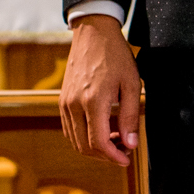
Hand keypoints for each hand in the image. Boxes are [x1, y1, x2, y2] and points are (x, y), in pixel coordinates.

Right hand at [59, 15, 140, 165]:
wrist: (93, 34)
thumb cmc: (116, 56)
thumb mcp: (131, 84)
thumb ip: (130, 117)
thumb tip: (130, 144)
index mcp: (93, 101)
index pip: (99, 143)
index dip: (114, 157)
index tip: (127, 159)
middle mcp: (74, 104)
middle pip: (85, 147)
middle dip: (105, 156)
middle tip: (124, 151)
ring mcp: (64, 103)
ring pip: (75, 141)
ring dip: (95, 148)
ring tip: (116, 141)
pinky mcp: (61, 101)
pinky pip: (70, 129)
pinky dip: (84, 137)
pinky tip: (103, 131)